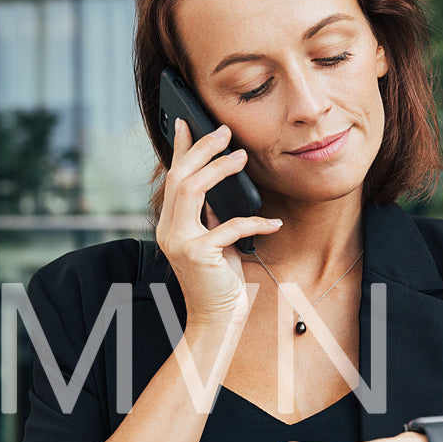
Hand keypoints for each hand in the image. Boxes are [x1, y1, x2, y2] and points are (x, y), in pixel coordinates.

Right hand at [155, 117, 280, 325]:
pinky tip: (273, 222)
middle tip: (225, 132)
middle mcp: (169, 230)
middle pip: (180, 177)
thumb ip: (210, 218)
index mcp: (171, 224)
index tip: (186, 122)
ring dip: (218, 170)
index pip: (173, 178)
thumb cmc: (219, 282)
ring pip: (191, 190)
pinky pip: (227, 227)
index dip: (179, 149)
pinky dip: (253, 222)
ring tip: (241, 158)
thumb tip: (219, 190)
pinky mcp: (198, 255)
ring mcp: (179, 242)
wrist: (216, 319)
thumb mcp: (214, 243)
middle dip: (202, 150)